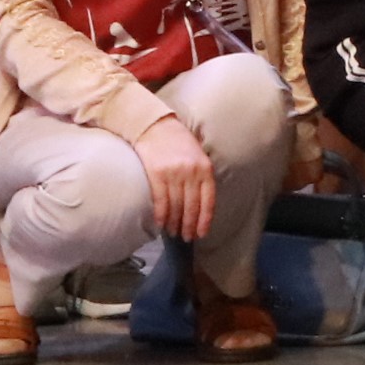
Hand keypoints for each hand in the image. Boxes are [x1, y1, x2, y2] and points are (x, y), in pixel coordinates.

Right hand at [133, 108, 217, 243]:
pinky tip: (161, 223)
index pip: (208, 200)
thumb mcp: (197, 156)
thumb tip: (201, 203)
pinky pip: (161, 200)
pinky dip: (161, 214)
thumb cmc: (177, 143)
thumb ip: (201, 177)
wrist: (155, 126)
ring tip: (173, 232)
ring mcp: (174, 173)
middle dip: (189, 225)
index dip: (205, 219)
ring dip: (175, 222)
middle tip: (186, 237)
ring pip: (176, 206)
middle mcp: (191, 172)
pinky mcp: (156, 174)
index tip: (202, 233)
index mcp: (205, 168)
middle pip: (192, 206)